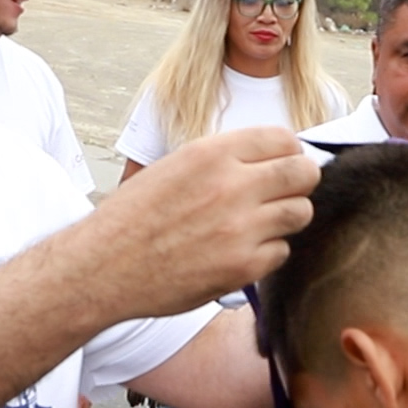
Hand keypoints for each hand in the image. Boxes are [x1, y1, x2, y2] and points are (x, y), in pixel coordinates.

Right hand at [84, 127, 318, 319]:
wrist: (103, 266)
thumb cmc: (135, 216)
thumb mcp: (176, 166)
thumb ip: (225, 159)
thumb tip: (275, 157)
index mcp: (212, 154)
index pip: (284, 139)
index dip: (289, 152)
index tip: (282, 164)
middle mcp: (230, 186)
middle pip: (304, 174)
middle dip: (300, 181)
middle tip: (286, 192)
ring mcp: (240, 229)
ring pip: (300, 213)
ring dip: (287, 217)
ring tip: (261, 223)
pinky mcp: (242, 267)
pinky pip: (281, 251)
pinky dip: (268, 252)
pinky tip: (241, 251)